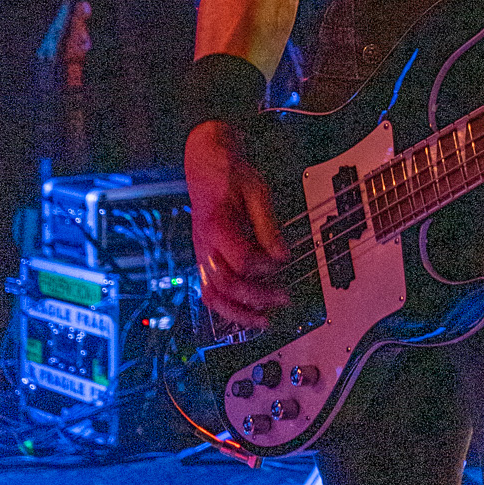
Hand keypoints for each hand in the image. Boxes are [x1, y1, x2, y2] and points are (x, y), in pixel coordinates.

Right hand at [186, 121, 289, 325]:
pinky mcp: (203, 257)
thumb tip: (282, 256)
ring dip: (237, 312)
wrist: (204, 163)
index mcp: (215, 224)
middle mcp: (203, 243)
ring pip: (211, 294)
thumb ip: (268, 226)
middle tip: (282, 299)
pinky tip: (245, 312)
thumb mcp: (256, 190)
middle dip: (256, 296)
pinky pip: (208, 289)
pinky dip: (226, 306)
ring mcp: (200, 252)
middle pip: (226, 283)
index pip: (240, 259)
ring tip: (262, 321)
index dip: (264, 266)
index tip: (281, 262)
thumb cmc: (230, 173)